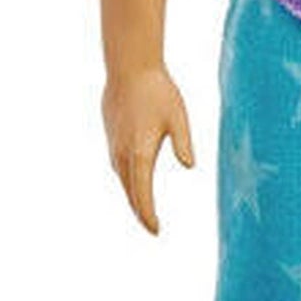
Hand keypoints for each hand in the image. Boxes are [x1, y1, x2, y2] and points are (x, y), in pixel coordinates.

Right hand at [104, 63, 194, 233]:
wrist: (128, 68)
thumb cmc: (157, 90)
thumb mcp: (178, 116)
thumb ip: (183, 142)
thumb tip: (189, 166)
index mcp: (140, 153)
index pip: (142, 194)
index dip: (148, 216)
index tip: (156, 231)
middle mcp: (123, 154)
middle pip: (130, 192)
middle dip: (140, 212)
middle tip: (152, 228)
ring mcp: (114, 145)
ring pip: (122, 180)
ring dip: (132, 196)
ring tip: (143, 210)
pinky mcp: (111, 137)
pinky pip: (118, 166)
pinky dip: (127, 180)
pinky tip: (133, 180)